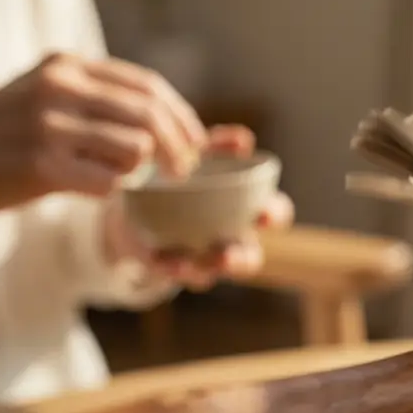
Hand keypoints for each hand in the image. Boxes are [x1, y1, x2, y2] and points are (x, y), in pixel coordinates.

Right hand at [0, 51, 207, 212]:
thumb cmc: (10, 136)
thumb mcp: (51, 98)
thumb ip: (104, 102)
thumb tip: (179, 124)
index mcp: (67, 64)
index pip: (148, 86)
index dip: (182, 117)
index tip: (196, 143)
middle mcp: (59, 86)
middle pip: (150, 116)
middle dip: (179, 148)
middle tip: (183, 172)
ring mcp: (48, 124)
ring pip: (136, 150)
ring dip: (139, 171)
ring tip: (119, 176)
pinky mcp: (40, 164)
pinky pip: (108, 182)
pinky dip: (111, 190)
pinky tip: (92, 189)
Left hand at [106, 124, 295, 290]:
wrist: (137, 195)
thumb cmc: (185, 174)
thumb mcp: (202, 156)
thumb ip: (222, 146)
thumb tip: (243, 139)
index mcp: (247, 210)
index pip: (275, 214)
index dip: (274, 216)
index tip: (262, 214)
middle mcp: (229, 239)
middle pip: (249, 257)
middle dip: (242, 259)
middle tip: (228, 253)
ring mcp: (199, 257)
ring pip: (211, 273)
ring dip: (203, 270)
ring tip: (193, 264)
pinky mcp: (166, 263)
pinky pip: (170, 271)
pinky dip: (171, 267)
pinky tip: (166, 259)